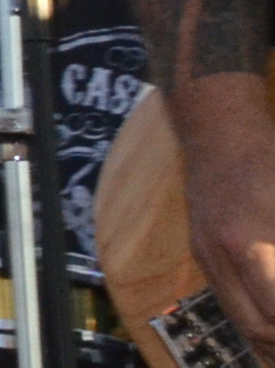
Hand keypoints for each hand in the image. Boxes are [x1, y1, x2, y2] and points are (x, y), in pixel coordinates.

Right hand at [185, 101, 274, 350]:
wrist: (217, 129)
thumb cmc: (267, 159)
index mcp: (248, 244)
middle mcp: (220, 256)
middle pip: (257, 327)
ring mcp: (206, 254)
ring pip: (240, 319)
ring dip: (270, 338)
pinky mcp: (201, 250)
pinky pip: (229, 300)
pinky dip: (254, 319)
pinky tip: (274, 318)